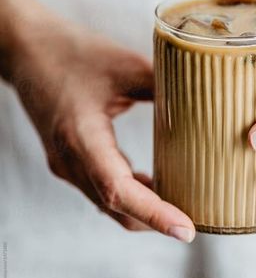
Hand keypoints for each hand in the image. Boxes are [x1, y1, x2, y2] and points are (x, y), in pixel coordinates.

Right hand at [0, 0, 194, 242]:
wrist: (28, 48)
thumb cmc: (72, 51)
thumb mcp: (125, 65)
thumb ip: (164, 88)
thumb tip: (206, 105)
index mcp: (80, 137)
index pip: (118, 191)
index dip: (155, 214)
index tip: (186, 229)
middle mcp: (69, 160)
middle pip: (115, 206)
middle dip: (154, 221)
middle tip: (194, 222)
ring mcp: (65, 162)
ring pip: (106, 202)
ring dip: (141, 210)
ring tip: (181, 205)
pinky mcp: (67, 157)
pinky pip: (99, 187)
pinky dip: (128, 193)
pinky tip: (153, 183)